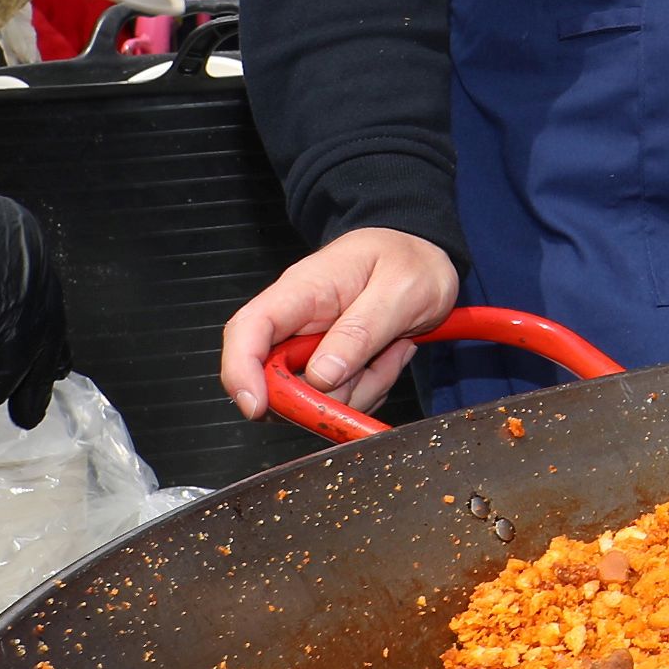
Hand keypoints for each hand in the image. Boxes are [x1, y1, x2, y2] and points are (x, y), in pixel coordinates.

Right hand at [0, 150, 71, 427]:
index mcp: (23, 238)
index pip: (42, 292)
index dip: (42, 326)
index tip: (48, 354)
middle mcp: (35, 262)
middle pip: (49, 323)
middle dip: (47, 363)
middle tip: (40, 395)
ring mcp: (27, 290)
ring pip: (37, 352)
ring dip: (28, 390)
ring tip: (22, 420)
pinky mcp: (8, 319)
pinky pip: (8, 369)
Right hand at [222, 226, 458, 418]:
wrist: (429, 261)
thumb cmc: (411, 263)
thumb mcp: (400, 290)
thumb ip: (361, 332)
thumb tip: (321, 375)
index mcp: (301, 291)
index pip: (247, 330)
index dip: (239, 372)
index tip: (257, 407)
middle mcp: (296, 322)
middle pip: (276, 380)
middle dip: (324, 392)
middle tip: (375, 365)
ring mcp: (311, 347)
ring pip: (314, 397)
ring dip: (360, 388)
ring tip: (392, 349)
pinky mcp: (329, 366)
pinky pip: (339, 399)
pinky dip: (369, 388)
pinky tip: (389, 357)